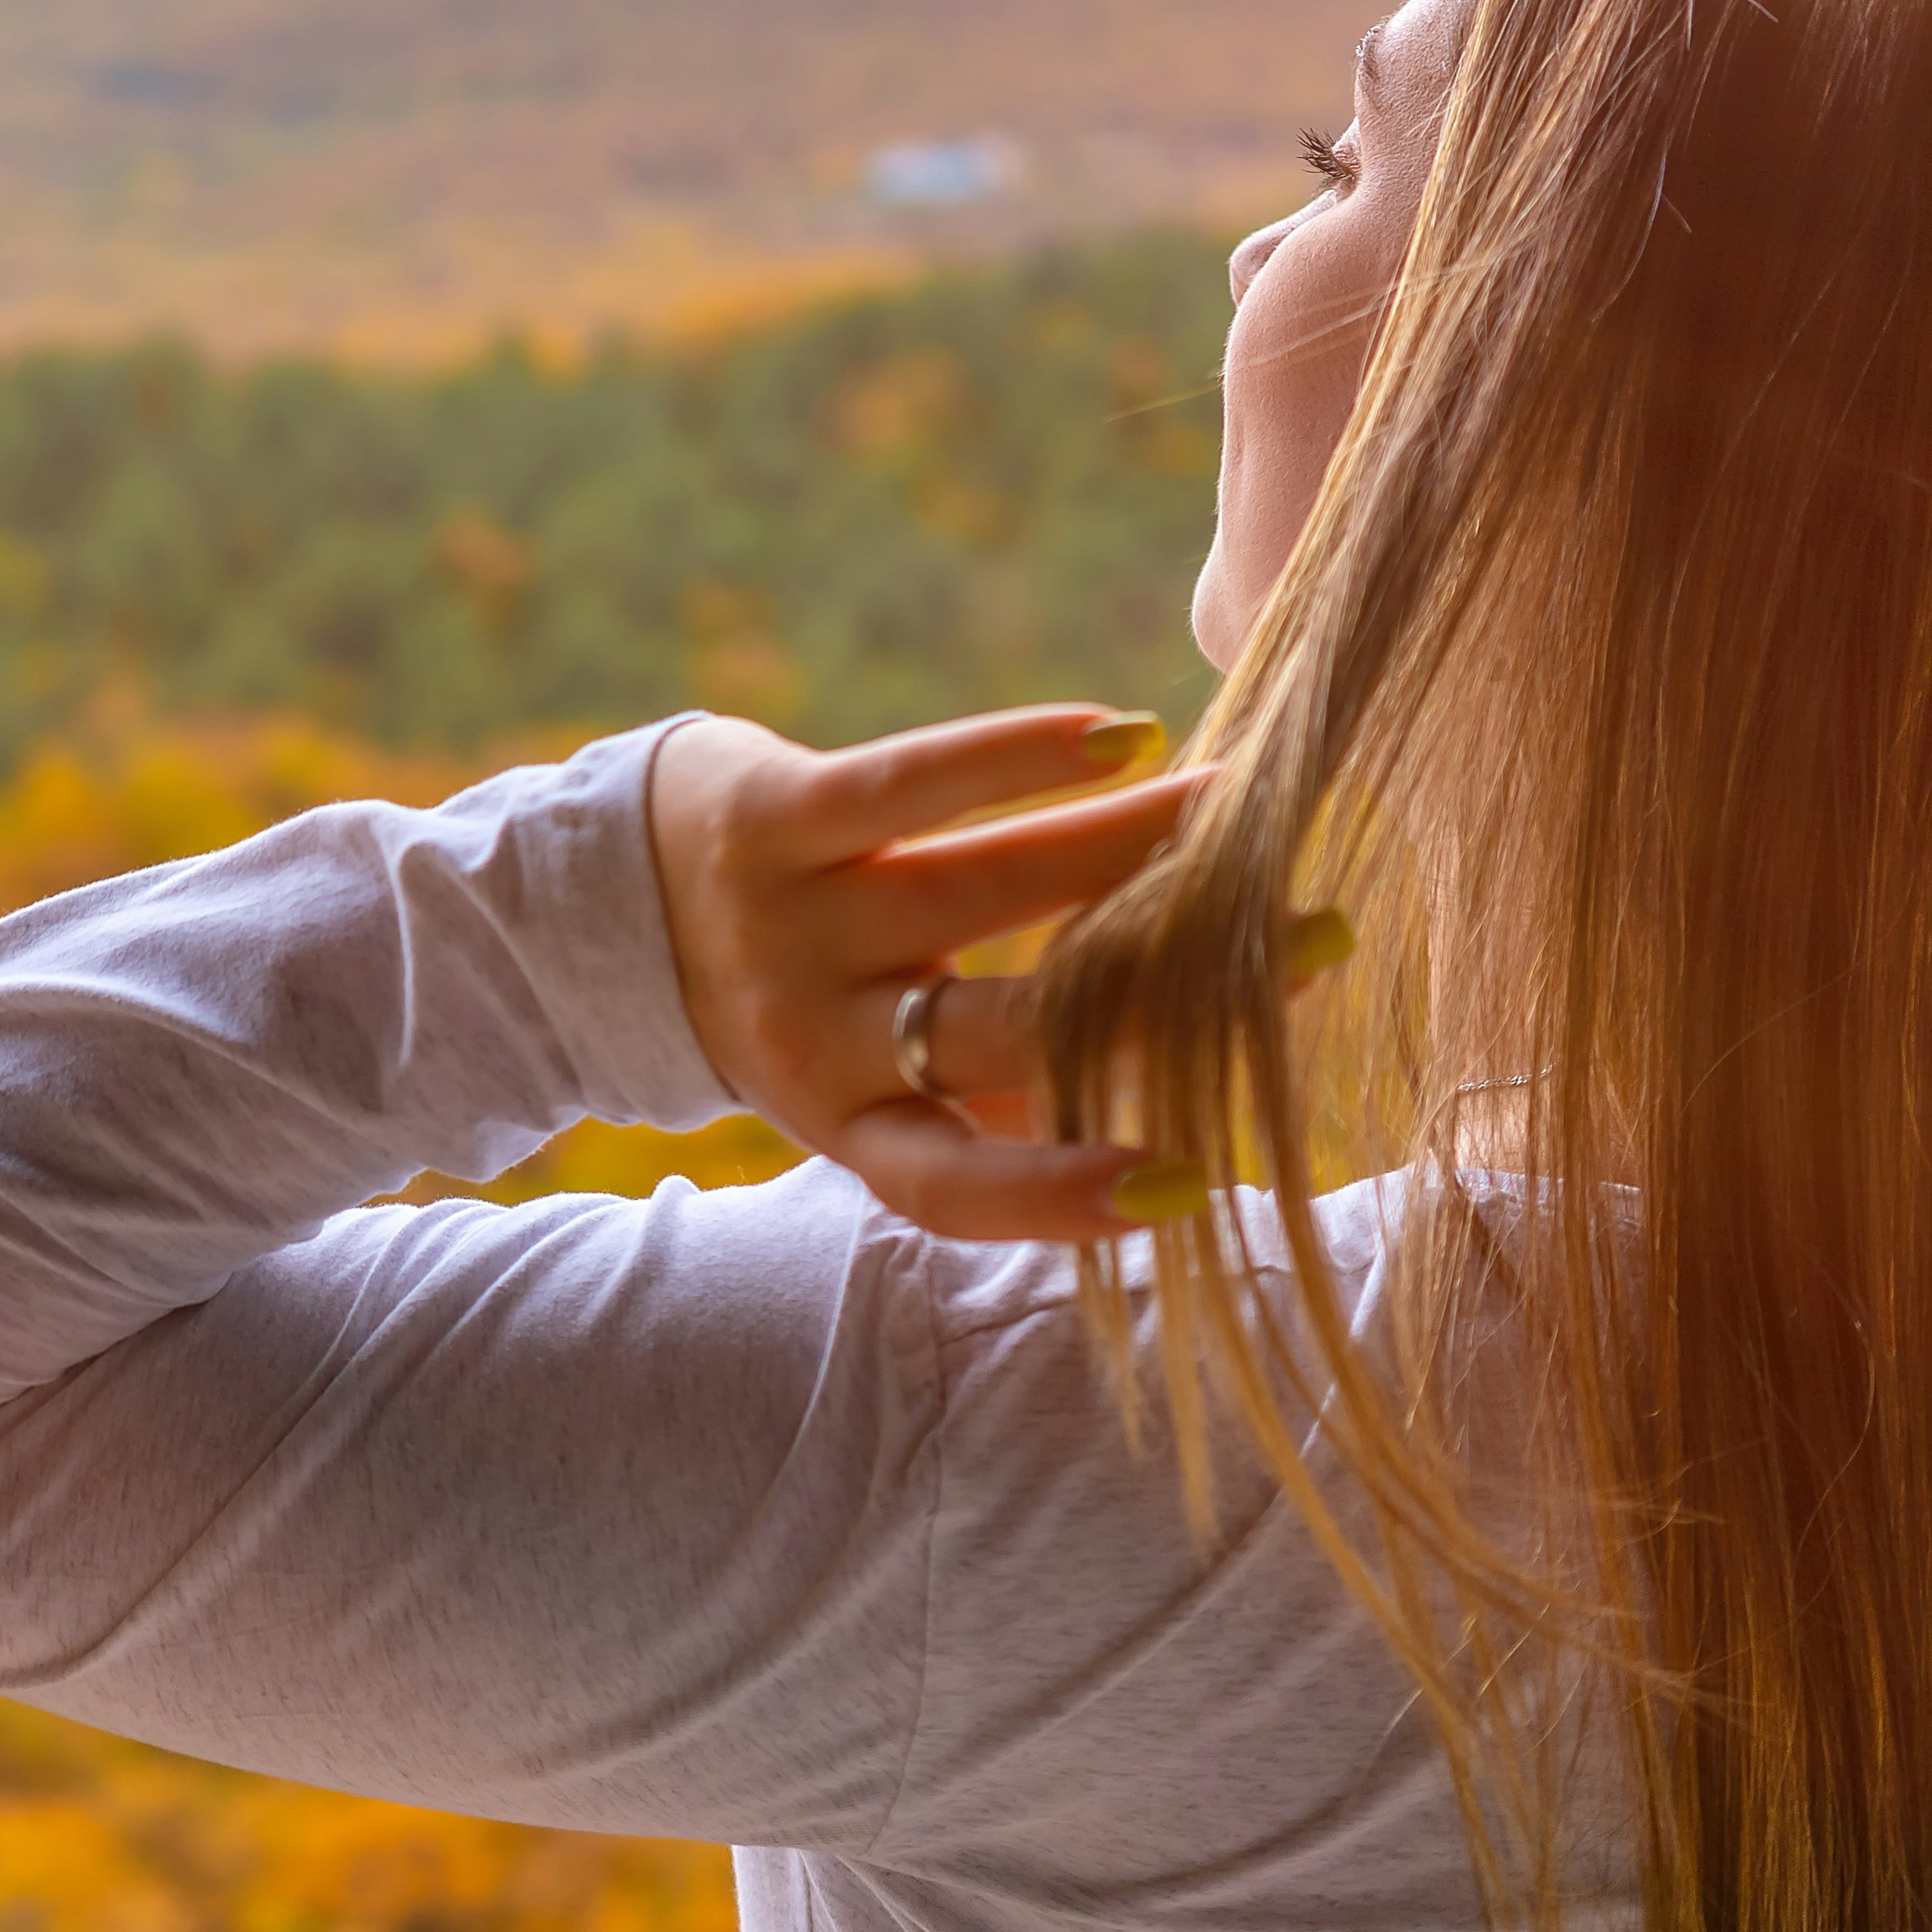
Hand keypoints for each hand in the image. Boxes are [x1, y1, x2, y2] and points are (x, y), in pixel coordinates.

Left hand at [643, 705, 1208, 1243]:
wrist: (618, 900)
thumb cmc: (808, 1001)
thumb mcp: (874, 1078)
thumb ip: (1005, 1103)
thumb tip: (1197, 1108)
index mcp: (847, 1125)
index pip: (949, 1184)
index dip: (1056, 1196)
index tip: (1186, 1184)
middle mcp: (809, 1039)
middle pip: (1001, 1023)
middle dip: (1159, 989)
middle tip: (1313, 941)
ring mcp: (785, 923)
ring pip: (978, 888)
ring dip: (1120, 846)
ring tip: (1239, 805)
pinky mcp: (769, 815)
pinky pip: (907, 785)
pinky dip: (1016, 757)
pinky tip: (1122, 736)